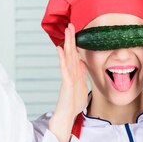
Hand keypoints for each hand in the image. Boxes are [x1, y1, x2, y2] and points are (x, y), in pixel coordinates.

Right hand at [49, 24, 88, 141]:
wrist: (66, 116)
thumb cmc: (72, 104)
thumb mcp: (81, 87)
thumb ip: (81, 75)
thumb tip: (82, 64)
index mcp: (74, 73)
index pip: (75, 54)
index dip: (75, 43)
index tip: (75, 31)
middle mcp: (70, 73)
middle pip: (70, 52)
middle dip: (71, 38)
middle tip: (70, 25)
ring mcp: (67, 77)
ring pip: (67, 57)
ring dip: (67, 44)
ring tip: (66, 32)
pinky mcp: (66, 84)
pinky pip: (64, 69)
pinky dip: (62, 59)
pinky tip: (60, 50)